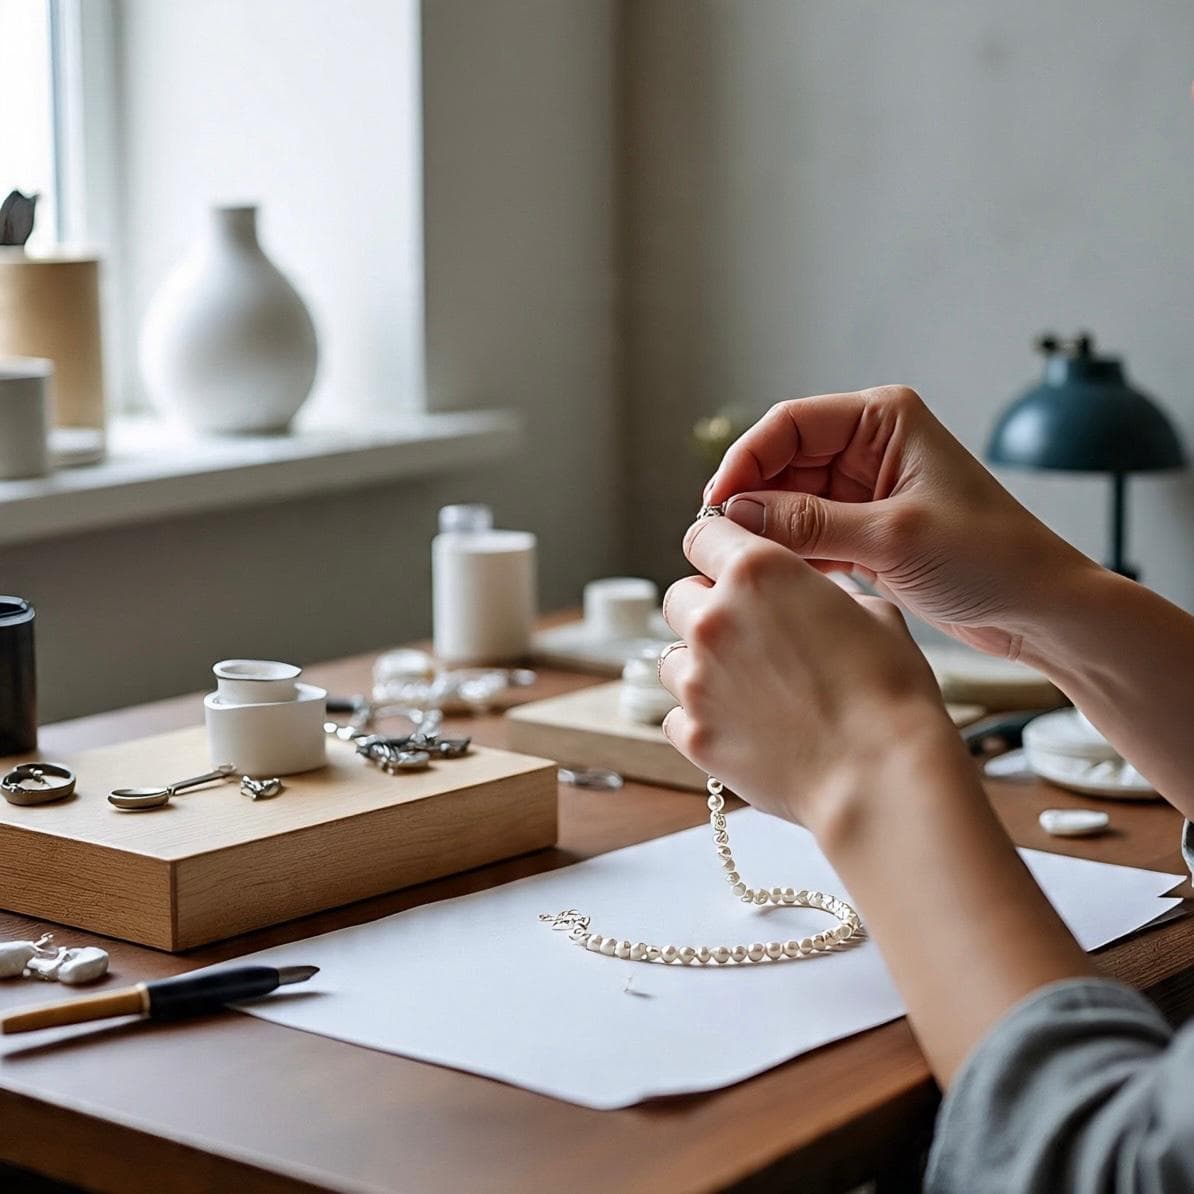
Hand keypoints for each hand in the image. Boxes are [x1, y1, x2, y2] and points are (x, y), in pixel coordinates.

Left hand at [659, 514, 962, 828]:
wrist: (880, 776)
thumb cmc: (890, 692)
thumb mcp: (874, 614)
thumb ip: (821, 595)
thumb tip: (809, 600)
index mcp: (757, 573)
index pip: (703, 535)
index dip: (717, 549)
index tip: (728, 564)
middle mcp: (714, 619)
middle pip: (679, 597)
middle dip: (708, 609)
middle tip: (751, 635)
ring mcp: (696, 680)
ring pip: (671, 656)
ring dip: (701, 664)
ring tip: (749, 687)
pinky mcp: (693, 733)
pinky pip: (677, 714)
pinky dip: (702, 717)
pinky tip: (744, 726)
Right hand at [704, 385, 1096, 658]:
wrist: (1040, 610)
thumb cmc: (992, 559)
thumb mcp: (892, 539)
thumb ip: (809, 524)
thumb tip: (734, 517)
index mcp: (884, 420)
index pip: (790, 424)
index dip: (746, 460)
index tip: (716, 504)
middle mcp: (871, 446)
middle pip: (783, 463)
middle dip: (753, 502)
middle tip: (723, 546)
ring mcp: (866, 490)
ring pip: (789, 502)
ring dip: (770, 534)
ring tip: (750, 569)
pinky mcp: (865, 530)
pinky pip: (808, 534)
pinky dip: (792, 555)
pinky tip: (784, 581)